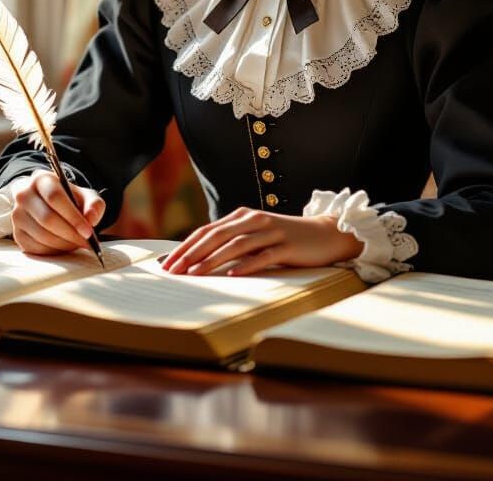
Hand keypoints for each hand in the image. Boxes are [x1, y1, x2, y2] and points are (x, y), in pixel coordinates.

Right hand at [11, 169, 105, 255]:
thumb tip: (91, 219)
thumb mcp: (85, 196)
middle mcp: (24, 195)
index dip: (73, 217)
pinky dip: (54, 251)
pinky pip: (36, 247)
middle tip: (87, 242)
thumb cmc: (69, 200)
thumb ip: (94, 204)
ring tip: (78, 243)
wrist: (48, 205)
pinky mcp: (17, 234)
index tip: (88, 231)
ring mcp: (17, 216)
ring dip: (64, 244)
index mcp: (41, 179)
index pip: (55, 197)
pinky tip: (65, 246)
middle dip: (70, 234)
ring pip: (42, 235)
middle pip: (47, 219)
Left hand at [160, 207, 362, 276]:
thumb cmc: (285, 238)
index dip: (185, 247)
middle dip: (191, 254)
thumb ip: (232, 242)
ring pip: (236, 245)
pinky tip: (232, 275)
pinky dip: (246, 265)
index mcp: (242, 217)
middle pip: (216, 236)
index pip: (207, 231)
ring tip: (195, 274)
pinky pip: (263, 256)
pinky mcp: (286, 246)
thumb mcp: (256, 236)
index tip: (167, 264)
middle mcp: (253, 220)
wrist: (325, 234)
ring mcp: (270, 232)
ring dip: (212, 260)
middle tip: (173, 271)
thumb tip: (200, 260)